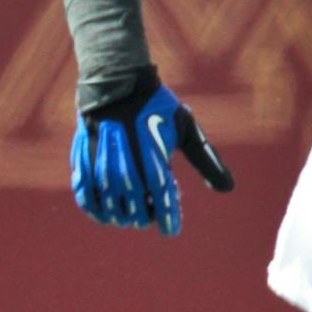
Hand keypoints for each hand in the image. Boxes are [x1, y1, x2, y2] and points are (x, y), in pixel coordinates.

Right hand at [70, 77, 233, 234]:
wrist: (117, 83)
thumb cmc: (156, 106)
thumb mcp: (186, 129)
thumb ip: (206, 160)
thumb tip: (228, 188)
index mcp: (156, 165)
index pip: (164, 207)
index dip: (168, 222)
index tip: (171, 229)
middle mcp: (129, 173)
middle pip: (138, 215)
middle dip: (146, 215)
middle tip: (150, 205)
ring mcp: (103, 171)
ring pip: (113, 212)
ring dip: (124, 215)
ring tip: (131, 206)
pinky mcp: (84, 166)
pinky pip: (88, 201)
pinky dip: (97, 211)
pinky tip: (105, 211)